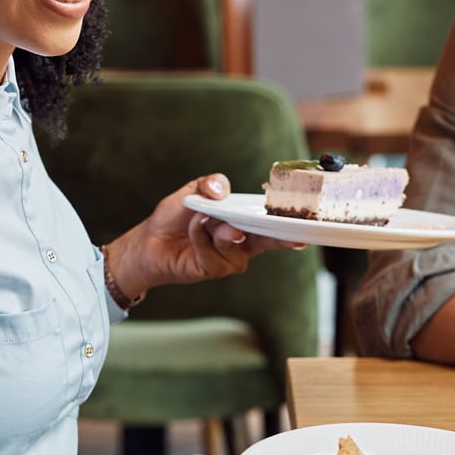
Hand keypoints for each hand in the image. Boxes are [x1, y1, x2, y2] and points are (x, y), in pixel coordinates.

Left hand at [106, 174, 305, 301]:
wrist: (150, 240)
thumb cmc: (176, 217)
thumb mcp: (193, 191)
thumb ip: (210, 184)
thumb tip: (222, 190)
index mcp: (245, 223)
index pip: (273, 226)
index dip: (290, 227)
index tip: (305, 231)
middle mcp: (242, 243)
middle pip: (265, 240)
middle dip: (270, 235)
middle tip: (271, 227)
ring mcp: (229, 259)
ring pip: (234, 241)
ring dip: (216, 226)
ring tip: (202, 218)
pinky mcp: (213, 269)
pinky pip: (212, 252)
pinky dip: (200, 235)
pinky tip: (193, 228)